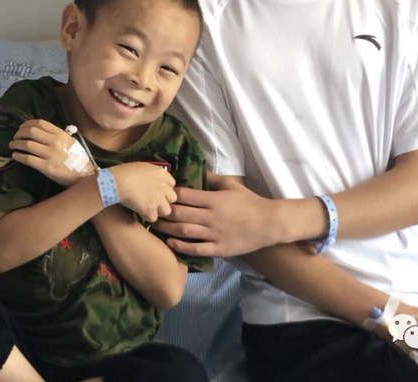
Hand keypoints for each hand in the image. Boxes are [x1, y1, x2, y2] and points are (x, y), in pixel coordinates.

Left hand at [9, 120, 94, 186]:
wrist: (83, 176)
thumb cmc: (77, 158)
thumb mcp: (70, 142)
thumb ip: (57, 135)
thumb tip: (40, 130)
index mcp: (61, 134)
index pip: (40, 123)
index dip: (27, 124)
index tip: (21, 127)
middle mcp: (55, 142)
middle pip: (31, 132)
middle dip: (19, 133)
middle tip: (15, 137)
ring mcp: (50, 155)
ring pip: (27, 145)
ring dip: (16, 144)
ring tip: (12, 145)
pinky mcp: (46, 167)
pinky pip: (28, 159)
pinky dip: (19, 156)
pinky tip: (15, 156)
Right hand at [108, 162, 176, 222]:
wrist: (116, 182)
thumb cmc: (124, 171)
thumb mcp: (142, 166)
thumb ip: (151, 173)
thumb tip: (151, 178)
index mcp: (161, 173)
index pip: (172, 183)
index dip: (165, 188)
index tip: (157, 190)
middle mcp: (163, 186)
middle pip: (172, 198)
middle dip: (164, 200)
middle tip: (153, 201)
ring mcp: (158, 199)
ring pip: (167, 211)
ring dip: (157, 211)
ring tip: (147, 208)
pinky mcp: (150, 210)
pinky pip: (153, 218)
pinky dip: (146, 217)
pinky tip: (139, 212)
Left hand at [154, 173, 280, 256]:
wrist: (269, 223)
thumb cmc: (249, 202)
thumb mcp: (231, 185)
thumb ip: (212, 178)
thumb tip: (195, 170)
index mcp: (213, 199)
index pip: (185, 195)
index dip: (170, 195)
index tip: (159, 194)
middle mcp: (211, 216)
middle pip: (180, 214)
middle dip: (163, 212)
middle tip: (149, 210)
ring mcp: (215, 234)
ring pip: (185, 231)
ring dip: (167, 228)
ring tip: (154, 225)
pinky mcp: (219, 248)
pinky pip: (197, 248)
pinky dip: (181, 246)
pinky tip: (170, 242)